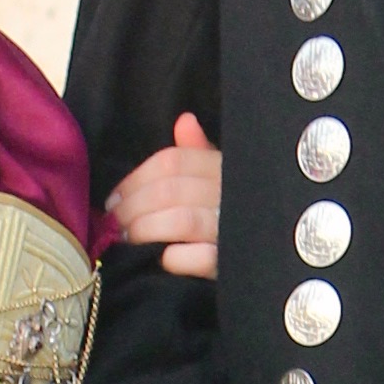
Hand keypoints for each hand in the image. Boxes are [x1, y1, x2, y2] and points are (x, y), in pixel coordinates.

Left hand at [105, 111, 221, 279]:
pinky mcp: (234, 263)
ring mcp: (235, 230)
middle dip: (133, 207)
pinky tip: (161, 258)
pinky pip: (200, 257)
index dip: (136, 179)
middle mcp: (233, 194)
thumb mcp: (220, 177)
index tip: (114, 198)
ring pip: (181, 221)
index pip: (173, 161)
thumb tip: (185, 121)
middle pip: (170, 190)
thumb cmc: (233, 212)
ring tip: (127, 239)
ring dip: (145, 229)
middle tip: (114, 222)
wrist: (270, 256)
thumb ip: (198, 152)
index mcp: (225, 168)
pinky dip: (173, 258)